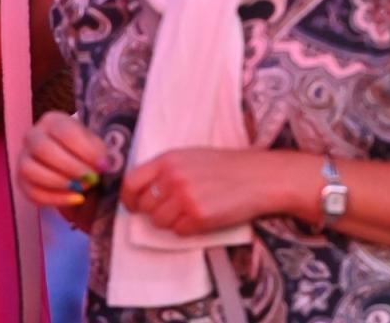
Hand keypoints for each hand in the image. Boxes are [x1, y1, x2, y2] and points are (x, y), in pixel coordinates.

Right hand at [18, 112, 112, 227]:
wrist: (75, 169)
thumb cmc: (86, 153)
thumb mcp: (97, 147)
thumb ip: (101, 153)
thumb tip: (105, 164)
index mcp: (53, 121)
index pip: (64, 131)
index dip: (84, 149)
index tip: (103, 165)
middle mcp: (33, 136)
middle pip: (43, 148)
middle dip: (70, 166)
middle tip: (91, 179)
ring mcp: (24, 159)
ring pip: (31, 170)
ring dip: (59, 182)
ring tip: (82, 189)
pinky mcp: (22, 182)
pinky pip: (32, 192)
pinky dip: (55, 198)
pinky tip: (75, 199)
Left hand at [120, 149, 306, 236]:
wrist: (260, 177)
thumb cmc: (228, 167)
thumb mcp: (192, 156)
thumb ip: (167, 170)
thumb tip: (144, 192)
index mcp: (168, 158)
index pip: (131, 182)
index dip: (129, 198)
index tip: (134, 206)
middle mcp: (172, 177)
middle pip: (145, 206)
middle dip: (155, 213)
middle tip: (174, 210)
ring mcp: (184, 197)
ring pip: (160, 222)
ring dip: (172, 222)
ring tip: (192, 211)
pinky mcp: (197, 216)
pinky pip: (179, 232)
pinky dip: (188, 229)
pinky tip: (204, 217)